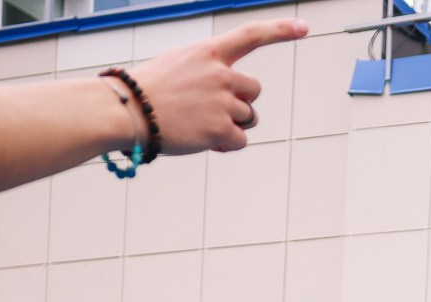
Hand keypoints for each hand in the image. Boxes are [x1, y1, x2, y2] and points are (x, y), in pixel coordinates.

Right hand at [125, 18, 306, 155]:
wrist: (126, 110)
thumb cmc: (148, 89)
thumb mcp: (178, 65)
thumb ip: (209, 73)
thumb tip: (234, 103)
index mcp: (208, 52)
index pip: (251, 35)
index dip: (280, 30)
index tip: (304, 27)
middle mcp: (220, 74)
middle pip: (254, 90)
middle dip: (241, 102)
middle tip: (214, 109)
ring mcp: (222, 101)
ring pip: (249, 118)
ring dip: (232, 124)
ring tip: (200, 123)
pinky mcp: (220, 129)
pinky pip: (240, 140)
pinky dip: (227, 143)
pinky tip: (205, 138)